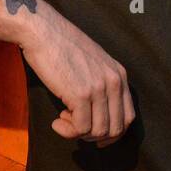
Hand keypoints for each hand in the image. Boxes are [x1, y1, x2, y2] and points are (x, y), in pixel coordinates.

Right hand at [19, 12, 134, 145]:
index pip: (128, 117)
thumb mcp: (93, 63)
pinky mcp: (81, 94)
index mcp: (119, 75)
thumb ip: (102, 84)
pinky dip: (67, 131)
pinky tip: (56, 121)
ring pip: (98, 131)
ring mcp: (99, 88)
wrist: (43, 31)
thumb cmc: (62, 47)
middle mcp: (114, 82)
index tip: (96, 138)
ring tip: (63, 120)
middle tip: (76, 130)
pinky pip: (81, 128)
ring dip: (78, 133)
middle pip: (116, 128)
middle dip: (96, 137)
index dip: (113, 134)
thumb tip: (99, 114)